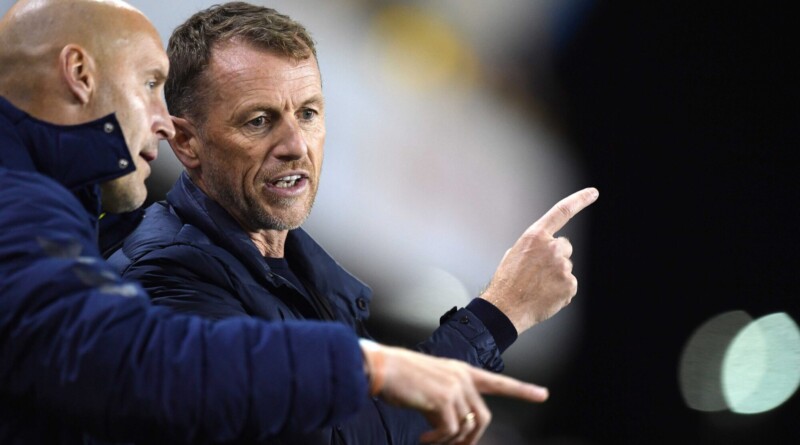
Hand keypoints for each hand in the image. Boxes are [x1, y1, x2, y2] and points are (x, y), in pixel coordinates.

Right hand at [362, 342, 548, 444]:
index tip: (543, 394)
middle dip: (471, 439)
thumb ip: (448, 398)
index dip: (522, 390)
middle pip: (483, 417)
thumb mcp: (431, 384)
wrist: (381, 368)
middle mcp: (462, 378)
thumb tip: (456, 428)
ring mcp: (455, 388)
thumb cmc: (399, 377)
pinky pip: (450, 432)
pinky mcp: (444, 401)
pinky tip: (422, 437)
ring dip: (448, 442)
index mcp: (461, 371)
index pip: (498, 381)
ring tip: (428, 440)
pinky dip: (436, 440)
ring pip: (466, 428)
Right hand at [480, 187, 598, 333]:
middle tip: (539, 273)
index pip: (562, 211)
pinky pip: (569, 285)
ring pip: (566, 268)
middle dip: (556, 257)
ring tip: (538, 287)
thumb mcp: (514, 254)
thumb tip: (542, 252)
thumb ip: (533, 247)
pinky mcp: (570, 284)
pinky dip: (560, 291)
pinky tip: (545, 295)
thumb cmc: (507, 282)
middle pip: (565, 247)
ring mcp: (563, 266)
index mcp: (535, 236)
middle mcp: (552, 247)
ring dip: (556, 276)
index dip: (580, 200)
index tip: (593, 193)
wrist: (506, 308)